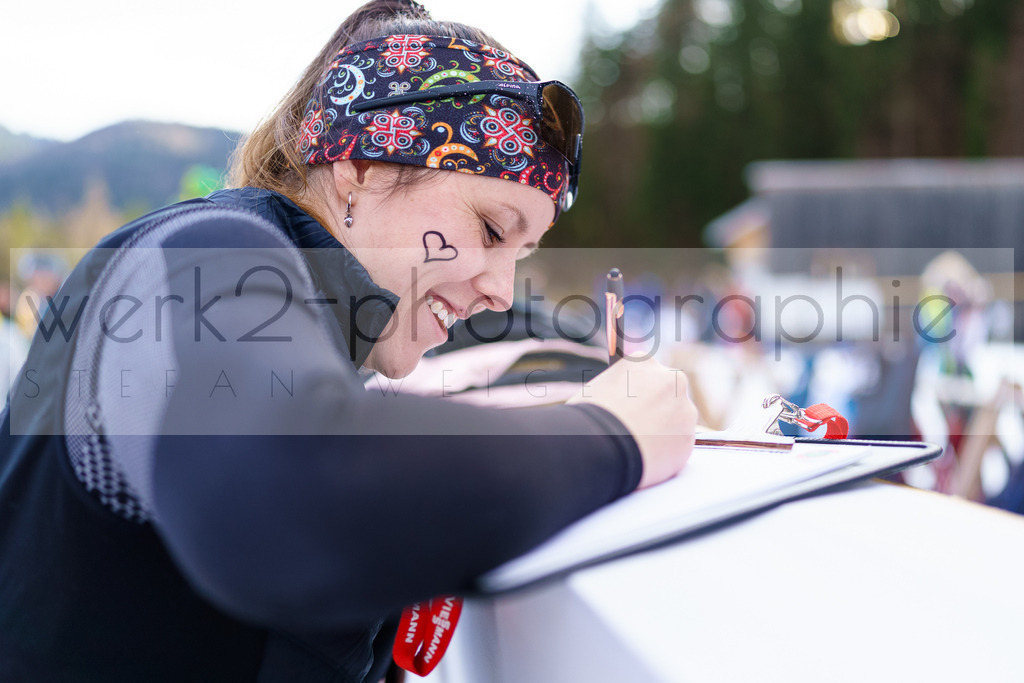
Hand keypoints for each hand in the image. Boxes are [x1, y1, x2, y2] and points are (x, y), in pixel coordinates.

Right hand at [570, 357, 696, 488]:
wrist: (600, 447)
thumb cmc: (589, 417)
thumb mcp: (598, 388)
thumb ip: (618, 389)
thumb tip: (619, 398)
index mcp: (645, 363)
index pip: (646, 375)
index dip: (635, 394)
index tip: (629, 407)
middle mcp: (672, 380)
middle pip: (668, 394)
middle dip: (656, 410)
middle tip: (637, 427)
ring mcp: (685, 410)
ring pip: (676, 421)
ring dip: (663, 432)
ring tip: (637, 446)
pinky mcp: (689, 440)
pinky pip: (677, 446)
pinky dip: (664, 453)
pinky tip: (644, 458)